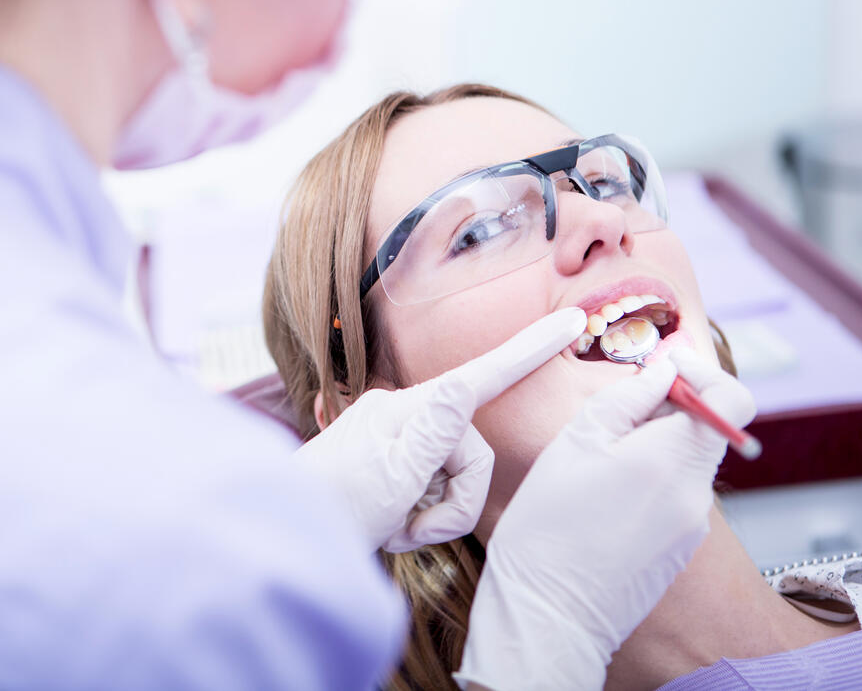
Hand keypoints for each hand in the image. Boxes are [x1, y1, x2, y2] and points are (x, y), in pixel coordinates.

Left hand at [294, 308, 586, 552]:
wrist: (290, 538)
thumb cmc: (337, 510)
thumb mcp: (392, 478)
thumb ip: (434, 433)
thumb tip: (460, 386)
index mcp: (409, 410)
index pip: (479, 375)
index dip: (529, 351)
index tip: (571, 323)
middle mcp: (406, 414)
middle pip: (473, 454)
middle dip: (454, 504)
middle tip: (414, 531)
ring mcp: (399, 436)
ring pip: (456, 476)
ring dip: (433, 515)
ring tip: (395, 530)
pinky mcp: (393, 460)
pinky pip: (431, 487)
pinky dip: (419, 516)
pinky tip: (390, 526)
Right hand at [457, 352, 755, 689]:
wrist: (546, 612)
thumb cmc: (550, 522)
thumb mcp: (577, 441)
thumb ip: (628, 398)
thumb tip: (662, 372)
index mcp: (674, 458)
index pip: (731, 400)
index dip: (701, 373)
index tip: (662, 370)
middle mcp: (696, 493)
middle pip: (702, 429)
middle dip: (662, 412)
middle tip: (609, 419)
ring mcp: (691, 526)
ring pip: (683, 462)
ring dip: (650, 447)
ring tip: (594, 466)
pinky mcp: (678, 549)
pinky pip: (673, 495)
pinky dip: (647, 480)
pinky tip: (602, 500)